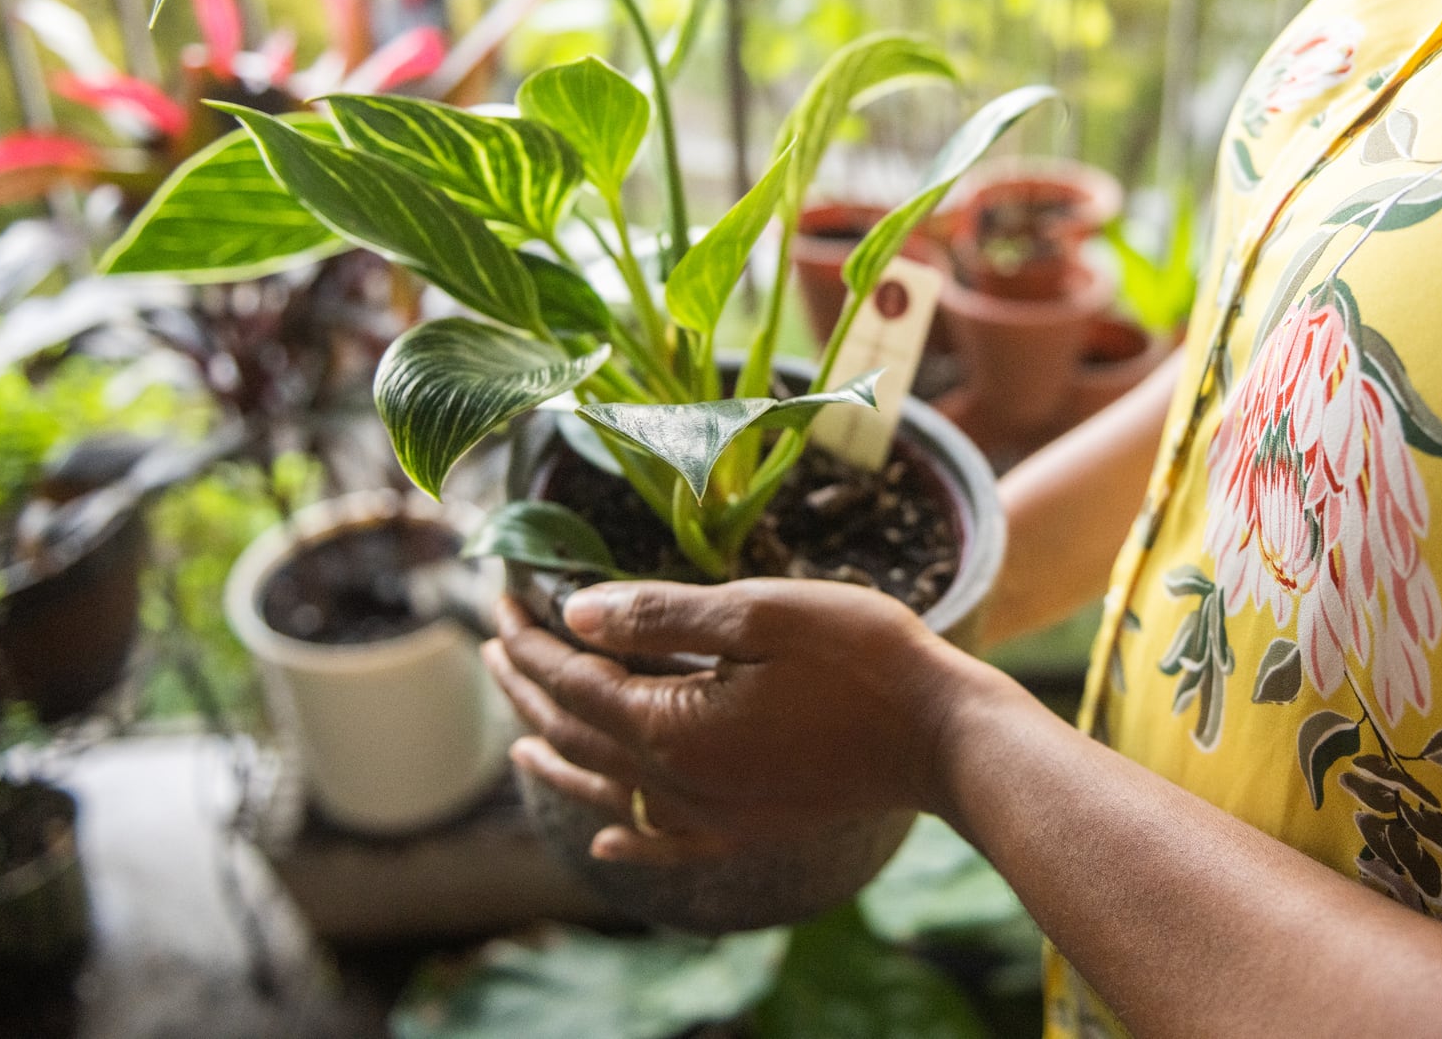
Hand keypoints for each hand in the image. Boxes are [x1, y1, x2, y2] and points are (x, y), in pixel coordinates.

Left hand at [482, 577, 1001, 864]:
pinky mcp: (749, 828)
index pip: (573, 679)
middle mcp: (679, 785)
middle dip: (529, 686)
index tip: (503, 597)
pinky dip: (625, 840)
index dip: (531, 638)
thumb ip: (663, 613)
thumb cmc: (862, 659)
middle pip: (578, 734)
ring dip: (557, 758)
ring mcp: (714, 816)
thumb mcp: (761, 613)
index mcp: (672, 726)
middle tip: (497, 644)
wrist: (944, 738)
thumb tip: (576, 612)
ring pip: (607, 792)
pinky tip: (605, 838)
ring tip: (517, 738)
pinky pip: (666, 844)